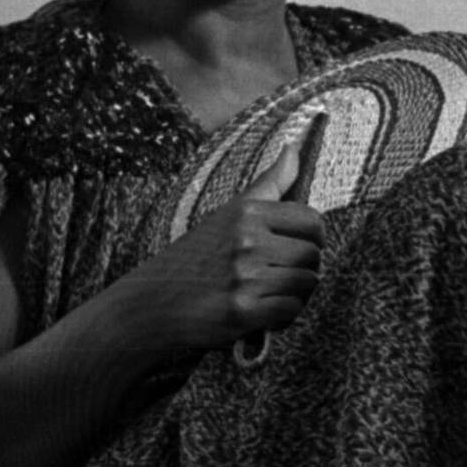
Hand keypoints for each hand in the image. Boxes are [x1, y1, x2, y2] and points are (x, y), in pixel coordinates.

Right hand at [139, 129, 323, 354]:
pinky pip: (291, 310)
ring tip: (270, 296)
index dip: (314, 239)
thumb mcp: (228, 214)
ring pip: (306, 283)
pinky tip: (264, 316)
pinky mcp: (242, 311)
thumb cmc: (195, 259)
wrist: (151, 304)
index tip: (297, 250)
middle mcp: (246, 240)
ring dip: (296, 296)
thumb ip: (268, 183)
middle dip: (305, 270)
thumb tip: (294, 148)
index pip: (312, 221)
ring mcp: (244, 276)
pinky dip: (284, 318)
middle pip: (312, 255)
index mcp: (247, 213)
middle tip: (280, 279)